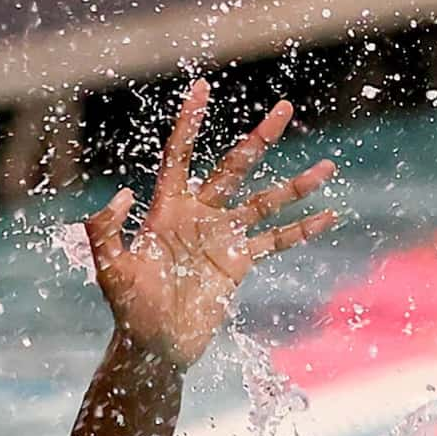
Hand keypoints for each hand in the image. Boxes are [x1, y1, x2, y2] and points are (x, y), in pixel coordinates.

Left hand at [82, 79, 336, 369]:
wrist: (155, 346)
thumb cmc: (128, 309)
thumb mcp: (110, 270)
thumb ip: (107, 231)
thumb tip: (124, 193)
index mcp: (166, 210)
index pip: (179, 157)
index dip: (189, 123)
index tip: (201, 89)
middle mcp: (198, 216)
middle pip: (233, 168)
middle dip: (259, 139)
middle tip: (284, 107)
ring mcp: (222, 238)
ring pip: (265, 201)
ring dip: (296, 185)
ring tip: (328, 166)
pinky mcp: (238, 263)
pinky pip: (276, 241)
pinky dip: (301, 229)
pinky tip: (329, 214)